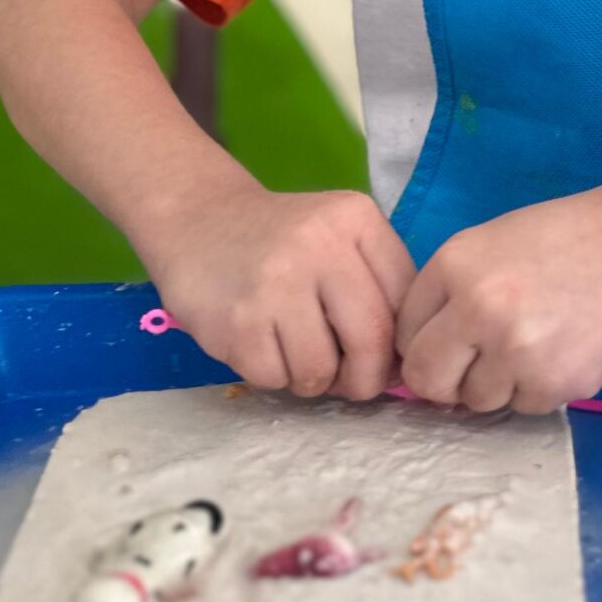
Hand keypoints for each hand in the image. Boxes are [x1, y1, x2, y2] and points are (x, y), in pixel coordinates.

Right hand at [151, 182, 415, 400]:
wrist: (197, 219)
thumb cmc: (281, 240)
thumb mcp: (338, 236)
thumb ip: (376, 284)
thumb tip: (401, 365)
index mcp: (356, 219)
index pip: (404, 300)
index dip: (401, 345)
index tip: (386, 359)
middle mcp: (319, 245)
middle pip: (371, 338)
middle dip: (366, 378)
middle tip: (351, 383)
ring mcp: (274, 283)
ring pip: (320, 369)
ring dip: (313, 380)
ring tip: (296, 354)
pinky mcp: (236, 320)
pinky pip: (274, 378)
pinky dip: (273, 376)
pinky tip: (261, 346)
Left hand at [395, 190, 601, 414]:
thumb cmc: (558, 238)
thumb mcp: (485, 245)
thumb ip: (445, 296)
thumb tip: (414, 361)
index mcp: (454, 267)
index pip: (404, 337)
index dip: (424, 343)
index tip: (449, 342)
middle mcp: (479, 310)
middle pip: (429, 380)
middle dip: (445, 380)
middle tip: (477, 363)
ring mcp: (519, 351)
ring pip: (477, 401)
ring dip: (497, 383)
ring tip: (532, 343)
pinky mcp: (557, 382)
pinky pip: (524, 407)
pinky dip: (538, 388)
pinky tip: (561, 349)